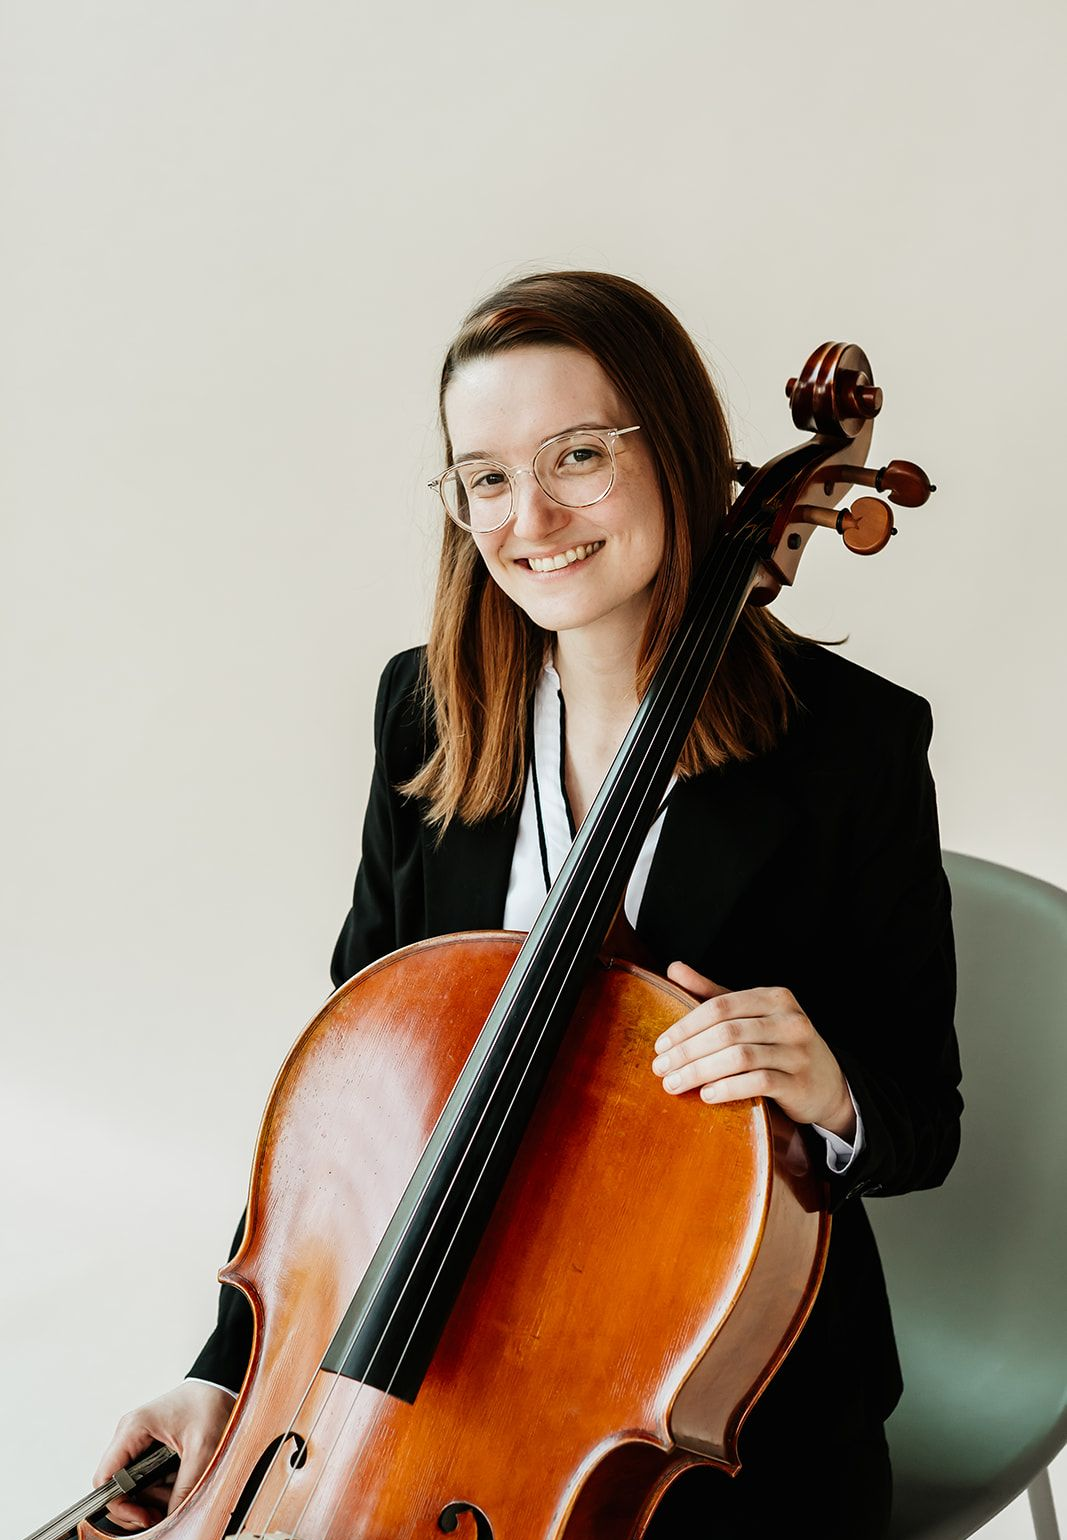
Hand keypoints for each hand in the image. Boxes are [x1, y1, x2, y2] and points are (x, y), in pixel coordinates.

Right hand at [92, 1380, 234, 1529]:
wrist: (221, 1385)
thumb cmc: (210, 1405)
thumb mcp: (203, 1449)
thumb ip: (185, 1487)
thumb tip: (170, 1518)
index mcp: (133, 1429)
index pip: (105, 1479)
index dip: (119, 1505)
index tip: (144, 1517)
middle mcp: (129, 1436)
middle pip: (118, 1488)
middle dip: (141, 1505)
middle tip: (167, 1510)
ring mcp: (137, 1443)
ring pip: (134, 1488)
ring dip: (155, 1498)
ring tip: (181, 1489)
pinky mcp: (149, 1449)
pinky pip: (147, 1479)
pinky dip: (163, 1488)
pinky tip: (180, 1481)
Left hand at [652, 962, 855, 1138]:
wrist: (828, 1083)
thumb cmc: (779, 1044)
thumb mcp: (751, 1015)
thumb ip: (712, 994)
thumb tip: (674, 968)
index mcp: (774, 997)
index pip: (719, 1006)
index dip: (685, 1026)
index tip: (660, 1045)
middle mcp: (789, 1019)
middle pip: (726, 1032)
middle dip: (687, 1051)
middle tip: (660, 1069)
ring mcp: (797, 1051)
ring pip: (740, 1057)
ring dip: (700, 1072)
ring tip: (675, 1084)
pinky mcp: (800, 1082)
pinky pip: (759, 1082)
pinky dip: (729, 1088)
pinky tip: (707, 1095)